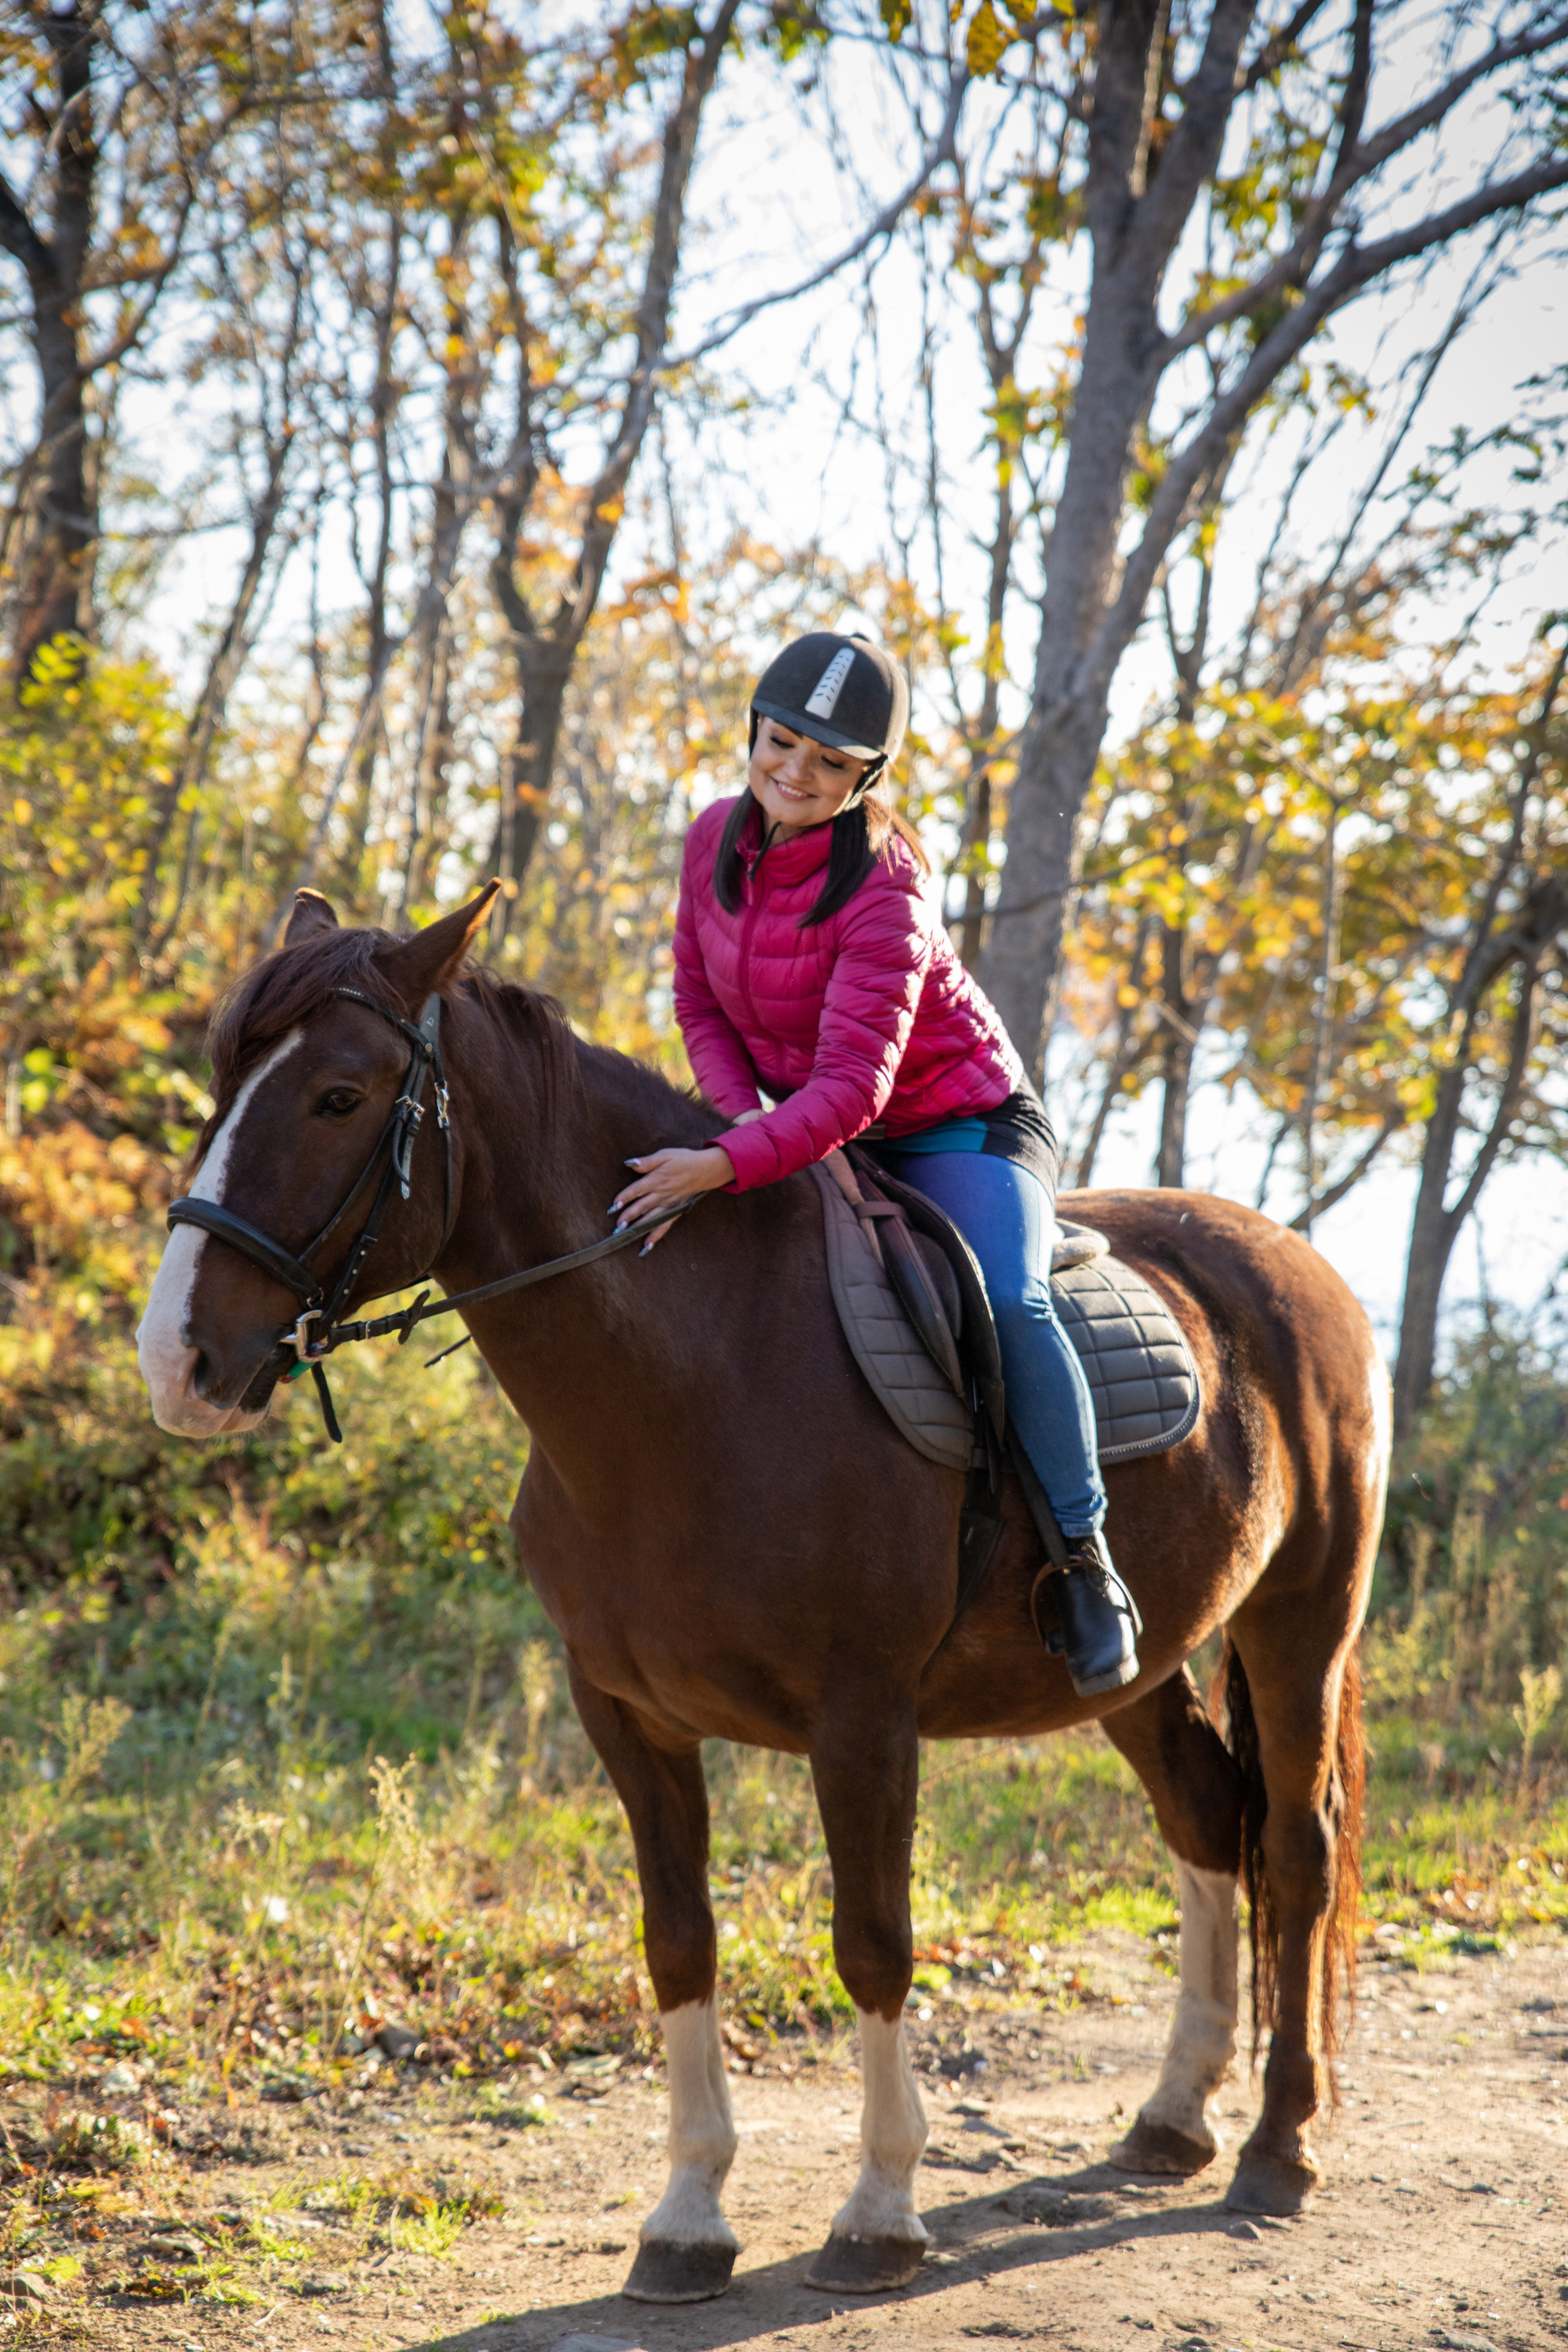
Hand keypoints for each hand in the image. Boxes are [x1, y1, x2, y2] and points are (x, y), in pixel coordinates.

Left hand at [610, 1144, 735, 1253]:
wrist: (705, 1170)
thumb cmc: (684, 1160)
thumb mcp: (665, 1155)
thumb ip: (647, 1162)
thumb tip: (630, 1163)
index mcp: (656, 1180)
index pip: (637, 1190)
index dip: (624, 1198)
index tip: (613, 1206)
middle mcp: (661, 1194)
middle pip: (642, 1207)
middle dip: (628, 1217)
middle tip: (616, 1227)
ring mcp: (668, 1205)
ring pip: (651, 1218)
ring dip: (638, 1228)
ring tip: (624, 1236)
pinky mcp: (674, 1211)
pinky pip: (664, 1226)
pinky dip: (655, 1236)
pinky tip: (646, 1246)